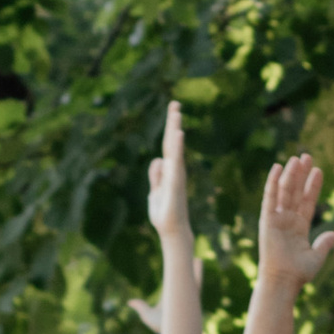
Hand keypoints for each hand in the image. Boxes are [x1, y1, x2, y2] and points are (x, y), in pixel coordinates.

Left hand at [147, 101, 194, 264]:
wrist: (171, 230)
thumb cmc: (165, 213)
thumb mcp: (155, 191)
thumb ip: (156, 176)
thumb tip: (157, 159)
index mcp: (169, 170)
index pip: (168, 145)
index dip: (169, 129)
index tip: (173, 111)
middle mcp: (175, 169)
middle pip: (172, 142)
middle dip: (172, 122)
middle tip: (175, 103)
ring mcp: (176, 175)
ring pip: (175, 148)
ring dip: (174, 130)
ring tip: (175, 113)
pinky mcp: (175, 182)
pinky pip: (176, 161)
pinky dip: (177, 147)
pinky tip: (178, 134)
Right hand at [254, 156, 333, 292]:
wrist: (283, 281)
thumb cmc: (299, 273)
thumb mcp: (316, 257)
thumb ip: (325, 244)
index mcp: (300, 227)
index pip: (308, 201)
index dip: (313, 186)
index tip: (319, 171)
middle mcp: (288, 220)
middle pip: (296, 192)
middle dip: (301, 174)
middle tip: (307, 155)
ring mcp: (277, 219)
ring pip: (285, 191)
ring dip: (291, 174)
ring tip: (298, 158)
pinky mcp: (267, 220)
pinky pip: (270, 198)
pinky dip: (272, 182)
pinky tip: (277, 167)